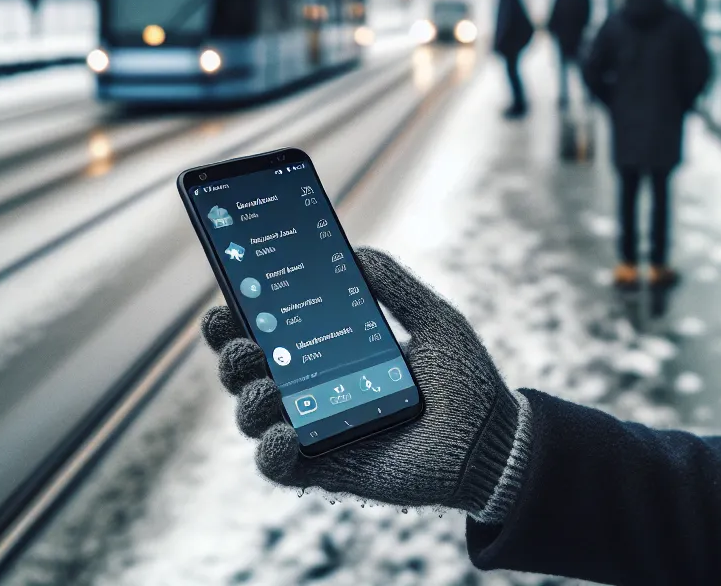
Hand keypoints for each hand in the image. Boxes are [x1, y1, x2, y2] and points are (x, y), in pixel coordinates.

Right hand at [202, 249, 526, 518]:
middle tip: (244, 343)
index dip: (239, 318)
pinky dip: (271, 451)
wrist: (494, 442)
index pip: (272, 332)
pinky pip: (278, 466)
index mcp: (332, 352)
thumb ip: (395, 287)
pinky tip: (287, 434)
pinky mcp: (327, 470)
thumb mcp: (434, 322)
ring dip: (248, 400)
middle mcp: (315, 390)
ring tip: (269, 389)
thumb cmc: (466, 381)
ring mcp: (317, 431)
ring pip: (253, 417)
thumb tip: (356, 250)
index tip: (226, 302)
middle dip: (232, 356)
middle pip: (248, 373)